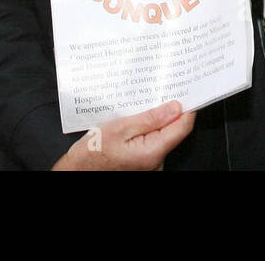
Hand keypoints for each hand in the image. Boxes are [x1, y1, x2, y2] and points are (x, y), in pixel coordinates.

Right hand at [52, 101, 195, 170]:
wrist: (77, 172)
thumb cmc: (92, 154)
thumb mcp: (119, 128)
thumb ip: (150, 118)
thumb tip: (175, 108)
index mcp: (153, 152)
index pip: (182, 127)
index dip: (187, 107)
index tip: (185, 91)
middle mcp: (156, 162)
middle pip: (173, 131)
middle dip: (166, 112)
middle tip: (155, 94)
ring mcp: (151, 164)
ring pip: (162, 136)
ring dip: (154, 122)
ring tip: (137, 111)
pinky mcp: (144, 163)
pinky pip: (153, 143)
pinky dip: (147, 131)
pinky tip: (134, 124)